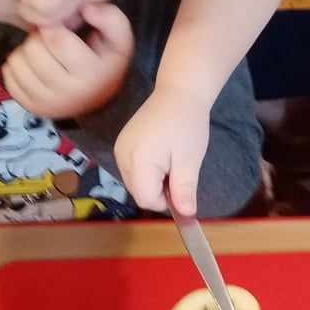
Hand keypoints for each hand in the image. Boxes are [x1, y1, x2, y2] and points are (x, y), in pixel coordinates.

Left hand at [2, 4, 133, 119]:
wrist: (102, 101)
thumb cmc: (106, 62)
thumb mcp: (120, 39)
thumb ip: (110, 17)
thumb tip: (86, 9)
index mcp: (90, 73)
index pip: (56, 38)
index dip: (52, 24)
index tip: (57, 25)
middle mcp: (67, 92)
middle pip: (33, 50)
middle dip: (37, 37)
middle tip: (48, 39)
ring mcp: (47, 104)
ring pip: (17, 62)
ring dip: (25, 50)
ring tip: (41, 52)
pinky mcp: (32, 108)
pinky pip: (8, 78)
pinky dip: (16, 66)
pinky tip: (32, 65)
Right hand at [113, 86, 212, 214]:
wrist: (178, 93)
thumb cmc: (187, 125)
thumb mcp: (190, 160)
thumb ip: (184, 190)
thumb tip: (186, 216)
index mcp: (138, 161)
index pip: (146, 200)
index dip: (166, 201)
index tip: (182, 186)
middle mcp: (122, 156)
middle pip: (139, 193)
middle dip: (159, 191)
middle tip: (178, 171)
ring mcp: (119, 149)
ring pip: (135, 183)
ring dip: (154, 181)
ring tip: (171, 162)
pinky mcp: (121, 144)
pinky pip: (132, 170)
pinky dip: (147, 171)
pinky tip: (161, 155)